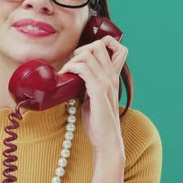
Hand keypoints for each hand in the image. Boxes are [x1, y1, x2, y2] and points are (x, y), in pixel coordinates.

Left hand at [58, 35, 128, 154]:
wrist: (107, 140)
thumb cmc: (98, 120)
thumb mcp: (94, 97)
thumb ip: (89, 84)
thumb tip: (72, 76)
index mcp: (113, 76)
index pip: (117, 47)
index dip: (100, 43)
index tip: (83, 55)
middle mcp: (112, 76)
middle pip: (99, 45)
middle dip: (81, 49)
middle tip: (71, 63)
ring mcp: (106, 82)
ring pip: (88, 54)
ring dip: (72, 59)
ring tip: (65, 71)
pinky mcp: (98, 91)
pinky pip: (83, 69)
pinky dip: (71, 68)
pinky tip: (65, 76)